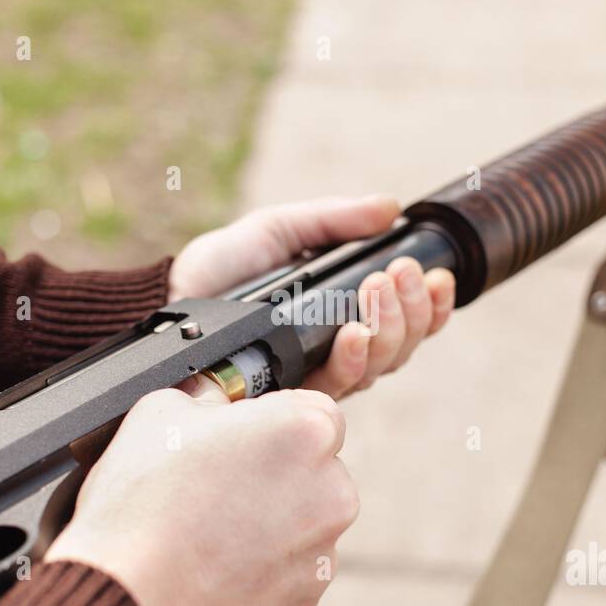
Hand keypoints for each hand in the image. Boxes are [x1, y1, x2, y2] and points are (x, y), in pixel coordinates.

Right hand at [44, 383, 357, 605]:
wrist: (128, 603)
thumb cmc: (141, 508)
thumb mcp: (158, 412)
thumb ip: (206, 395)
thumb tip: (214, 400)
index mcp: (304, 431)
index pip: (315, 408)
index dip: (274, 418)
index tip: (242, 433)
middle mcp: (331, 490)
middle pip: (316, 466)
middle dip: (279, 469)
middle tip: (218, 480)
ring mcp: (322, 550)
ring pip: (308, 519)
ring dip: (276, 518)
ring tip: (210, 527)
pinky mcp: (307, 597)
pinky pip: (294, 567)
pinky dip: (267, 563)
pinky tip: (217, 563)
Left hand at [168, 195, 454, 397]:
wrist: (168, 300)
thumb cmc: (218, 270)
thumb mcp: (279, 230)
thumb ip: (334, 220)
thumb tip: (392, 208)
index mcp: (343, 316)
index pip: (406, 321)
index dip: (432, 306)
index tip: (438, 275)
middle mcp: (337, 352)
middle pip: (402, 347)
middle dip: (414, 309)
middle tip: (400, 273)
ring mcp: (316, 377)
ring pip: (381, 367)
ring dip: (392, 326)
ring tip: (379, 288)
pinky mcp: (291, 396)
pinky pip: (338, 386)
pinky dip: (356, 358)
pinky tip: (355, 332)